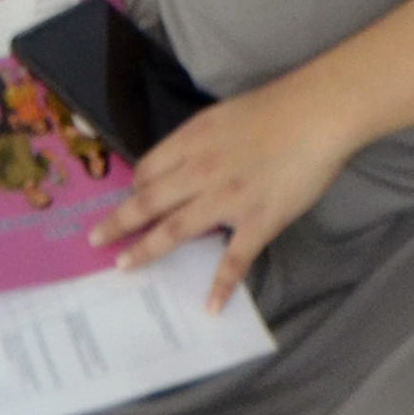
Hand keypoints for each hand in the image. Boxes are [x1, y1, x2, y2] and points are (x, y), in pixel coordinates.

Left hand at [89, 72, 356, 307]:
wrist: (317, 113)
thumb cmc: (276, 107)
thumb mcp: (223, 115)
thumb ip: (200, 141)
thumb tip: (185, 162)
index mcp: (191, 141)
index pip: (149, 170)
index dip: (134, 188)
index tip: (128, 201)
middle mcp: (199, 172)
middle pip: (148, 202)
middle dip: (119, 223)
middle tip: (95, 241)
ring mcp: (227, 200)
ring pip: (174, 231)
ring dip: (145, 251)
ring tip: (124, 268)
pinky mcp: (257, 222)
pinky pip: (234, 260)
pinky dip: (221, 286)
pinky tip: (210, 307)